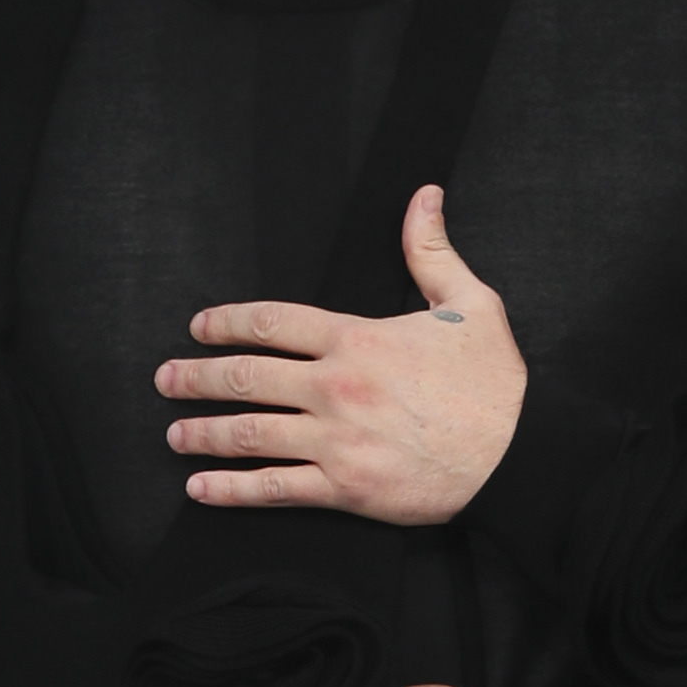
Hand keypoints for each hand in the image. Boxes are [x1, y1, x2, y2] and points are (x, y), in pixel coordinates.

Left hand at [163, 187, 526, 523]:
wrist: (520, 456)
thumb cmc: (498, 385)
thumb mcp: (471, 305)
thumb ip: (432, 251)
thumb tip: (423, 196)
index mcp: (357, 338)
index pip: (272, 323)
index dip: (227, 323)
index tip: (200, 327)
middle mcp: (336, 387)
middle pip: (246, 377)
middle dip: (197, 377)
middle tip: (166, 379)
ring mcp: (337, 440)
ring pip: (250, 434)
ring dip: (203, 433)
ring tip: (175, 432)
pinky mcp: (346, 488)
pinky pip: (275, 488)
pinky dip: (232, 490)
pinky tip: (201, 488)